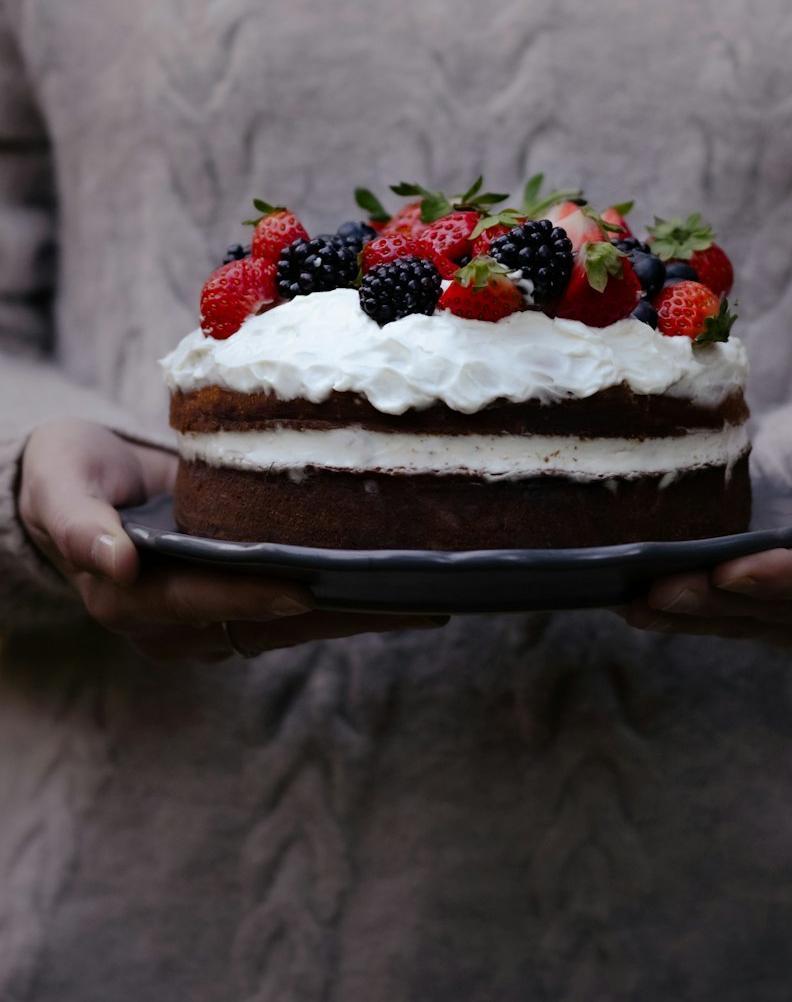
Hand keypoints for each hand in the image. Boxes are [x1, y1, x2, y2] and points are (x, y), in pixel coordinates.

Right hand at [18, 418, 447, 660]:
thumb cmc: (67, 471)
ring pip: (289, 625)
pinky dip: (341, 602)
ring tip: (425, 599)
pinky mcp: (231, 606)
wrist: (80, 479)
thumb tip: (116, 564)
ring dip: (354, 615)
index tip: (311, 586)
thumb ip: (78, 522)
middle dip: (338, 615)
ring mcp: (204, 622)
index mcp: (128, 599)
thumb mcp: (59, 483)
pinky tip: (392, 588)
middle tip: (411, 601)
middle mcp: (172, 625)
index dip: (258, 593)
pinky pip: (292, 612)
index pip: (206, 599)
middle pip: (265, 622)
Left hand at [620, 413, 791, 647]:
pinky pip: (732, 622)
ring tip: (632, 602)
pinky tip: (639, 606)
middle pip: (777, 609)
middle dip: (714, 602)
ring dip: (688, 616)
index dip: (776, 576)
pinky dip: (686, 618)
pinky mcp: (781, 622)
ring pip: (746, 623)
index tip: (728, 570)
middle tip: (658, 589)